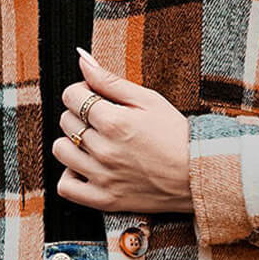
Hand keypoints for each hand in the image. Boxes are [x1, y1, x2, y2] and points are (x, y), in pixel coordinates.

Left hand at [54, 47, 193, 213]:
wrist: (197, 174)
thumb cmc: (176, 134)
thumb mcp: (148, 99)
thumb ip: (110, 80)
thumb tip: (82, 59)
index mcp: (114, 121)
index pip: (71, 96)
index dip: (81, 91)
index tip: (95, 97)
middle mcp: (104, 150)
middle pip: (66, 121)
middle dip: (79, 114)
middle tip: (102, 119)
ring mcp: (102, 177)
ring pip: (61, 151)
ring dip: (72, 142)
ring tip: (93, 142)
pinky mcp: (104, 199)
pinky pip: (66, 187)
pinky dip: (70, 176)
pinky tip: (85, 167)